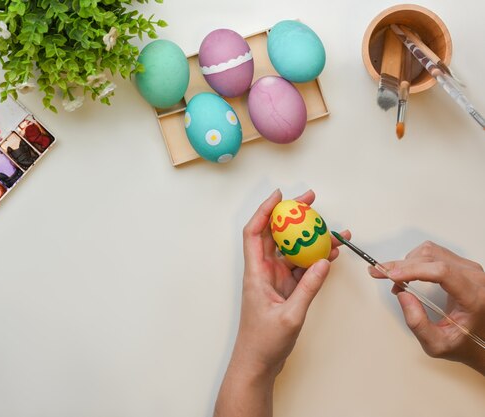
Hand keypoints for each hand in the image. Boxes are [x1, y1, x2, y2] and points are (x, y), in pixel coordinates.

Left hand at [232, 188, 349, 376]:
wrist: (258, 363)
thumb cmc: (263, 342)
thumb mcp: (290, 315)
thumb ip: (308, 288)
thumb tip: (323, 262)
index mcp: (255, 273)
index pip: (254, 233)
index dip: (264, 211)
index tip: (281, 196)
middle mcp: (263, 271)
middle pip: (274, 234)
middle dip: (291, 215)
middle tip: (311, 200)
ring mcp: (274, 279)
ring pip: (291, 250)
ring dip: (308, 238)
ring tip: (330, 227)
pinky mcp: (284, 289)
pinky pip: (300, 267)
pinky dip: (314, 259)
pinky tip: (331, 253)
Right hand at [368, 241, 484, 374]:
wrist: (480, 339)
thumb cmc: (463, 343)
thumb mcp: (437, 344)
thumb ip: (417, 324)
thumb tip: (403, 295)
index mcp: (473, 297)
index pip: (442, 272)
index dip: (413, 270)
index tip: (391, 275)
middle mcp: (474, 278)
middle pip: (431, 258)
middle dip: (401, 265)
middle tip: (379, 273)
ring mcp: (469, 268)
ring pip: (429, 252)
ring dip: (407, 263)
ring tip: (396, 280)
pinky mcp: (461, 265)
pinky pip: (432, 253)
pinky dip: (414, 262)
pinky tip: (407, 276)